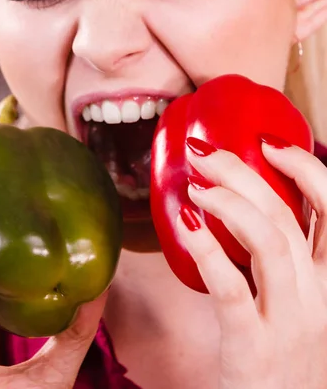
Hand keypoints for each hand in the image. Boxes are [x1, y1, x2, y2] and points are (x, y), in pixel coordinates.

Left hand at [177, 135, 326, 388]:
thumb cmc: (283, 356)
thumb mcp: (301, 303)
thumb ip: (286, 260)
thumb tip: (245, 202)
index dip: (306, 167)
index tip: (269, 144)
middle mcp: (321, 298)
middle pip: (289, 215)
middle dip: (245, 173)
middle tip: (207, 155)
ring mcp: (291, 323)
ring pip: (269, 240)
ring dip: (227, 202)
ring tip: (195, 188)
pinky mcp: (255, 348)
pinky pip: (232, 289)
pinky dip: (207, 250)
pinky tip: (186, 227)